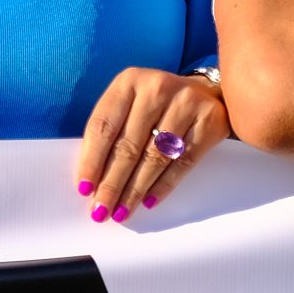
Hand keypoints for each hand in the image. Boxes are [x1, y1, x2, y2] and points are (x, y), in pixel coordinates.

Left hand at [76, 69, 227, 222]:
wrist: (206, 92)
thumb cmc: (157, 106)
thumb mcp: (130, 106)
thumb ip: (111, 134)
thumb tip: (92, 182)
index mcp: (129, 81)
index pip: (104, 126)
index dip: (91, 160)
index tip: (84, 189)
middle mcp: (157, 87)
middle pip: (128, 145)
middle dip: (112, 184)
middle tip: (101, 211)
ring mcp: (186, 102)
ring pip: (154, 157)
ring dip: (135, 190)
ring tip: (122, 211)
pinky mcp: (209, 120)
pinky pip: (182, 161)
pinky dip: (164, 185)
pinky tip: (149, 201)